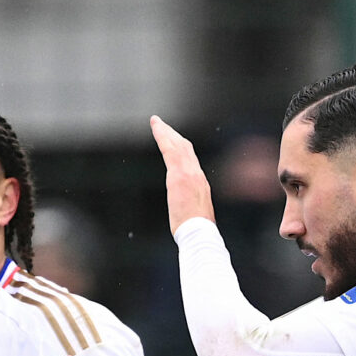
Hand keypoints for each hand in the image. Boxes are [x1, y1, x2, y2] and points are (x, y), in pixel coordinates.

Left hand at [151, 116, 215, 232]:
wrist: (199, 232)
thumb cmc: (197, 230)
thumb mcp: (196, 214)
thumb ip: (190, 205)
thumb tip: (186, 209)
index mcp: (200, 182)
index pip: (190, 159)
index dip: (181, 147)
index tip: (174, 139)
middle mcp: (196, 173)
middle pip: (185, 147)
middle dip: (173, 134)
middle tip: (161, 125)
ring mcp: (188, 173)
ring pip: (177, 145)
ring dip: (166, 131)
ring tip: (156, 122)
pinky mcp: (178, 175)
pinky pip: (169, 150)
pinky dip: (163, 137)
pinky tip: (156, 128)